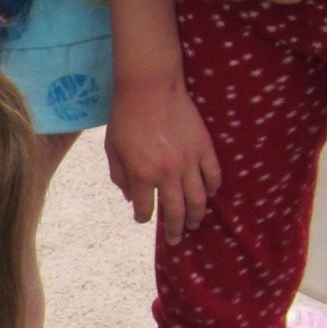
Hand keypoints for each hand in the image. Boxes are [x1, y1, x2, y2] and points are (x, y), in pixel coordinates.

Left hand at [104, 77, 221, 243]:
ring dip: (196, 215)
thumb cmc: (125, 117)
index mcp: (142, 175)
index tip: (143, 219)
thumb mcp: (112, 149)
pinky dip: (213, 188)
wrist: (149, 87)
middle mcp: (167, 173)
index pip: (145, 209)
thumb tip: (131, 198)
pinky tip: (209, 194)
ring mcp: (189, 161)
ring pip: (199, 199)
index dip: (143, 217)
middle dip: (174, 230)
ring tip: (193, 223)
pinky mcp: (204, 148)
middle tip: (175, 239)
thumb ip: (120, 176)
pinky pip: (214, 175)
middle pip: (175, 212)